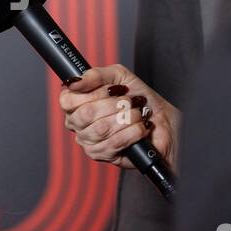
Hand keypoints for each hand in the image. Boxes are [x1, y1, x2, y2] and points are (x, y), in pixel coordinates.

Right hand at [57, 65, 179, 171]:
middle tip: (130, 101)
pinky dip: (133, 131)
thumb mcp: (118, 76)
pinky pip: (114, 142)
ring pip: (101, 128)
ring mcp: (89, 141)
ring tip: (138, 114)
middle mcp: (78, 124)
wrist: (162, 120)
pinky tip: (141, 127)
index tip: (112, 89)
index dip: (93, 93)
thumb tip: (74, 82)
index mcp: (76, 105)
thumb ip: (95, 75)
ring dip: (127, 117)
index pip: (68, 100)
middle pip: (86, 113)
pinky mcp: (103, 155)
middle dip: (115, 104)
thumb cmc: (138, 98)